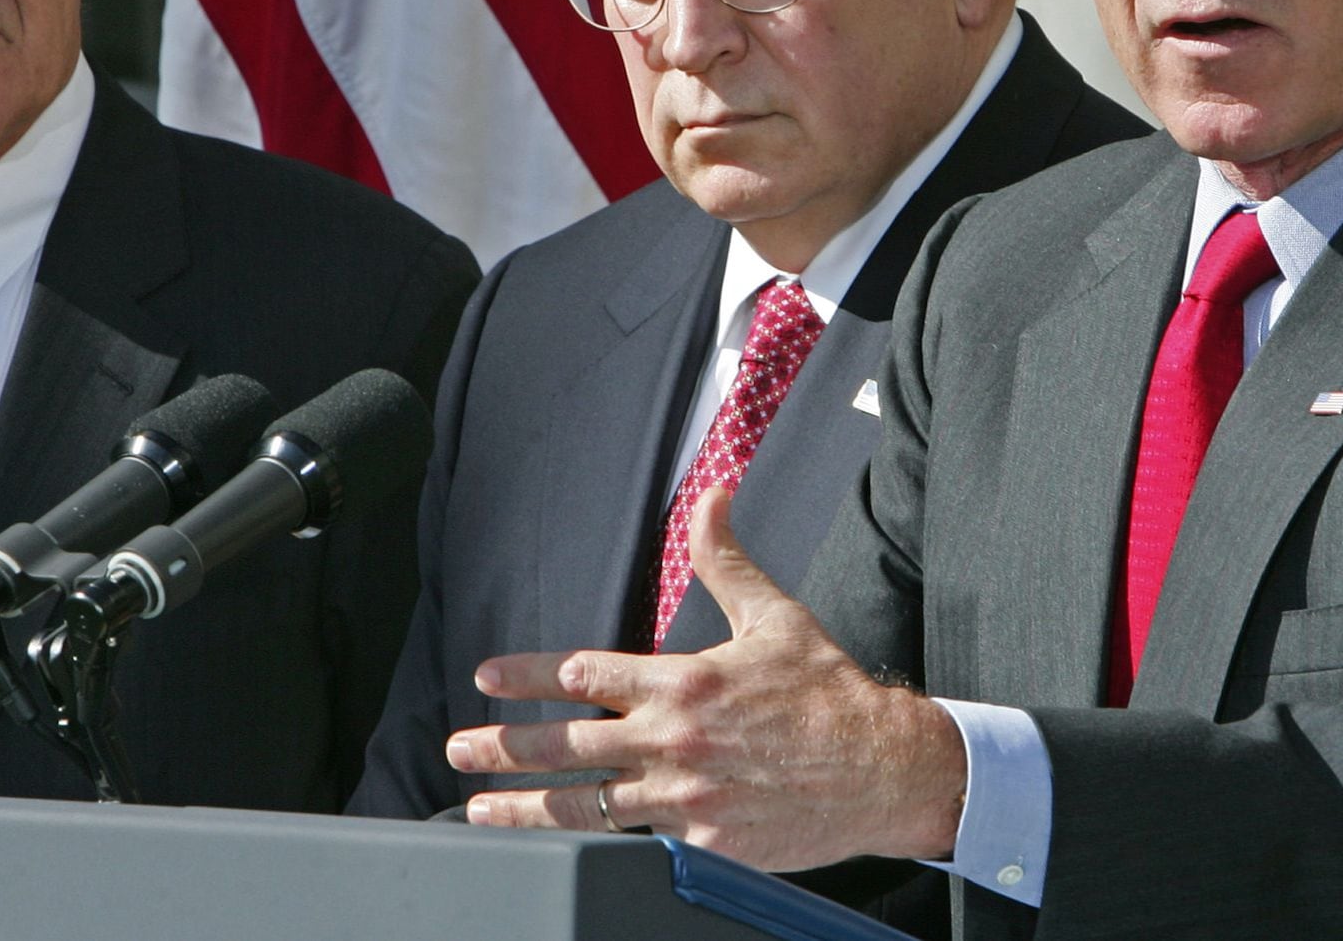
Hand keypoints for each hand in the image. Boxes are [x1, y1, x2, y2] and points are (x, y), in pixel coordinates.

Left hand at [445, 488, 965, 870]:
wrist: (882, 768)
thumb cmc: (828, 691)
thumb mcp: (774, 614)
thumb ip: (725, 558)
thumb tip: (712, 496)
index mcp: (685, 680)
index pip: (585, 674)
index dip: (529, 676)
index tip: (489, 677)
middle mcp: (676, 737)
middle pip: (568, 745)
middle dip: (504, 747)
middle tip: (460, 747)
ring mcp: (686, 794)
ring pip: (587, 804)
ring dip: (526, 807)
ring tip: (480, 808)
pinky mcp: (705, 840)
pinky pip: (635, 842)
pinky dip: (592, 842)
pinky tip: (560, 845)